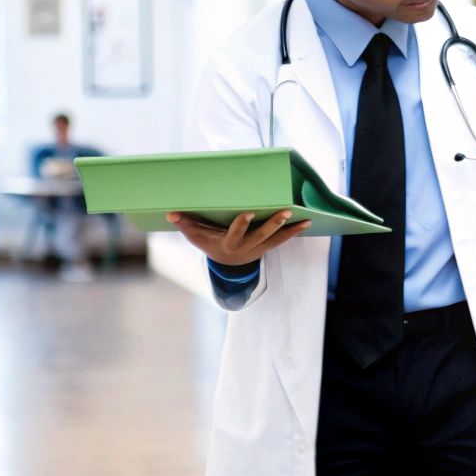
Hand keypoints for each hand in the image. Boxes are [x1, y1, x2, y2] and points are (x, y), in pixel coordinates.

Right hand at [168, 210, 311, 266]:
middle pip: (261, 236)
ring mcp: (258, 249)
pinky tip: (306, 222)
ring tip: (305, 220)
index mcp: (229, 244)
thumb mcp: (197, 237)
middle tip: (285, 212)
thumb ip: (185, 224)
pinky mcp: (266, 247)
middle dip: (273, 224)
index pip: (235, 234)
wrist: (226, 264)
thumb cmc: (210, 244)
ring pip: (276, 240)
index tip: (248, 213)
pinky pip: (282, 240)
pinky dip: (293, 232)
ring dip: (290, 230)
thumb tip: (170, 213)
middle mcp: (246, 248)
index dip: (241, 225)